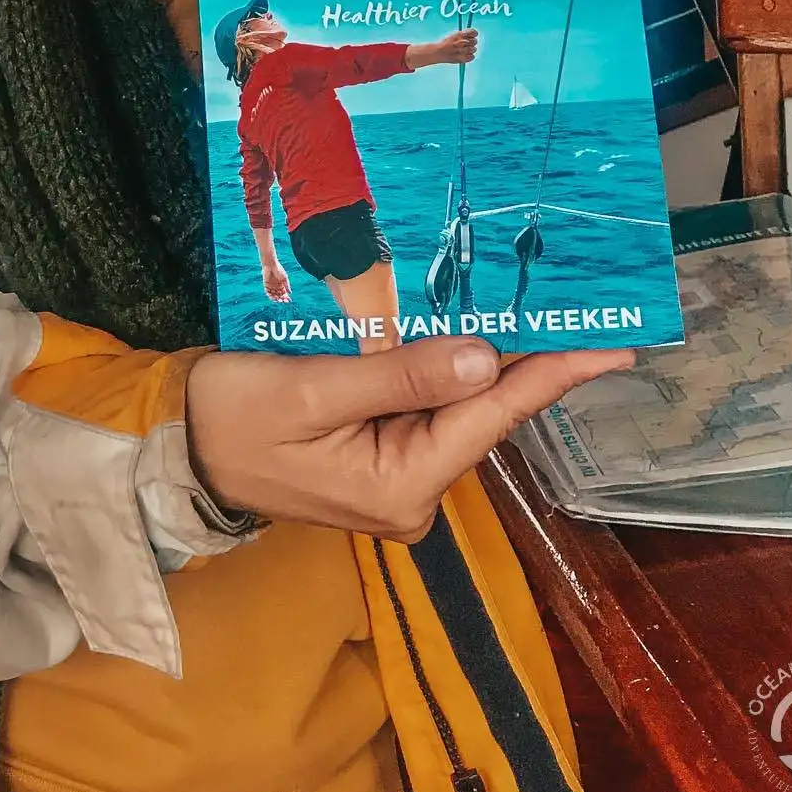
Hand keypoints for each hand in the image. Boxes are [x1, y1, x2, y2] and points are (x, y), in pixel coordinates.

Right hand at [186, 339, 632, 542]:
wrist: (175, 448)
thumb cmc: (232, 417)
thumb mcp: (311, 390)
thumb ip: (398, 375)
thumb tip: (484, 358)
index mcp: (401, 485)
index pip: (493, 416)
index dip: (555, 374)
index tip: (615, 346)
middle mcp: (412, 493)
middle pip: (481, 411)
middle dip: (524, 354)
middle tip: (577, 298)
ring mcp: (398, 480)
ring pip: (456, 405)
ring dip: (483, 355)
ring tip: (535, 301)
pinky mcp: (380, 459)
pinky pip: (427, 406)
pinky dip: (445, 366)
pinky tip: (467, 327)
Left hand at [261, 261, 291, 302]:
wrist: (271, 265)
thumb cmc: (279, 270)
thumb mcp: (285, 278)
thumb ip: (287, 285)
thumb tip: (290, 293)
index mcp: (281, 284)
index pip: (284, 292)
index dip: (286, 297)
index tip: (289, 300)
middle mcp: (276, 286)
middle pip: (279, 295)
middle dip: (282, 298)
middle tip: (284, 301)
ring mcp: (271, 286)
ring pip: (274, 294)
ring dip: (276, 298)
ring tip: (279, 300)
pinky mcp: (266, 285)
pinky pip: (268, 292)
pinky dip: (270, 296)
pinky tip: (273, 298)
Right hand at [422, 29, 477, 67]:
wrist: (437, 52)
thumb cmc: (445, 44)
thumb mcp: (454, 35)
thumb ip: (463, 35)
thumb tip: (472, 35)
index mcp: (460, 34)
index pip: (474, 32)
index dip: (473, 34)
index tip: (472, 36)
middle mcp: (463, 41)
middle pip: (475, 41)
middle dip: (471, 42)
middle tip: (465, 45)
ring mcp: (464, 51)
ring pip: (474, 49)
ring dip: (470, 50)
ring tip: (463, 50)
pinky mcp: (464, 59)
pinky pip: (473, 57)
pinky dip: (469, 56)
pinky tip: (463, 55)